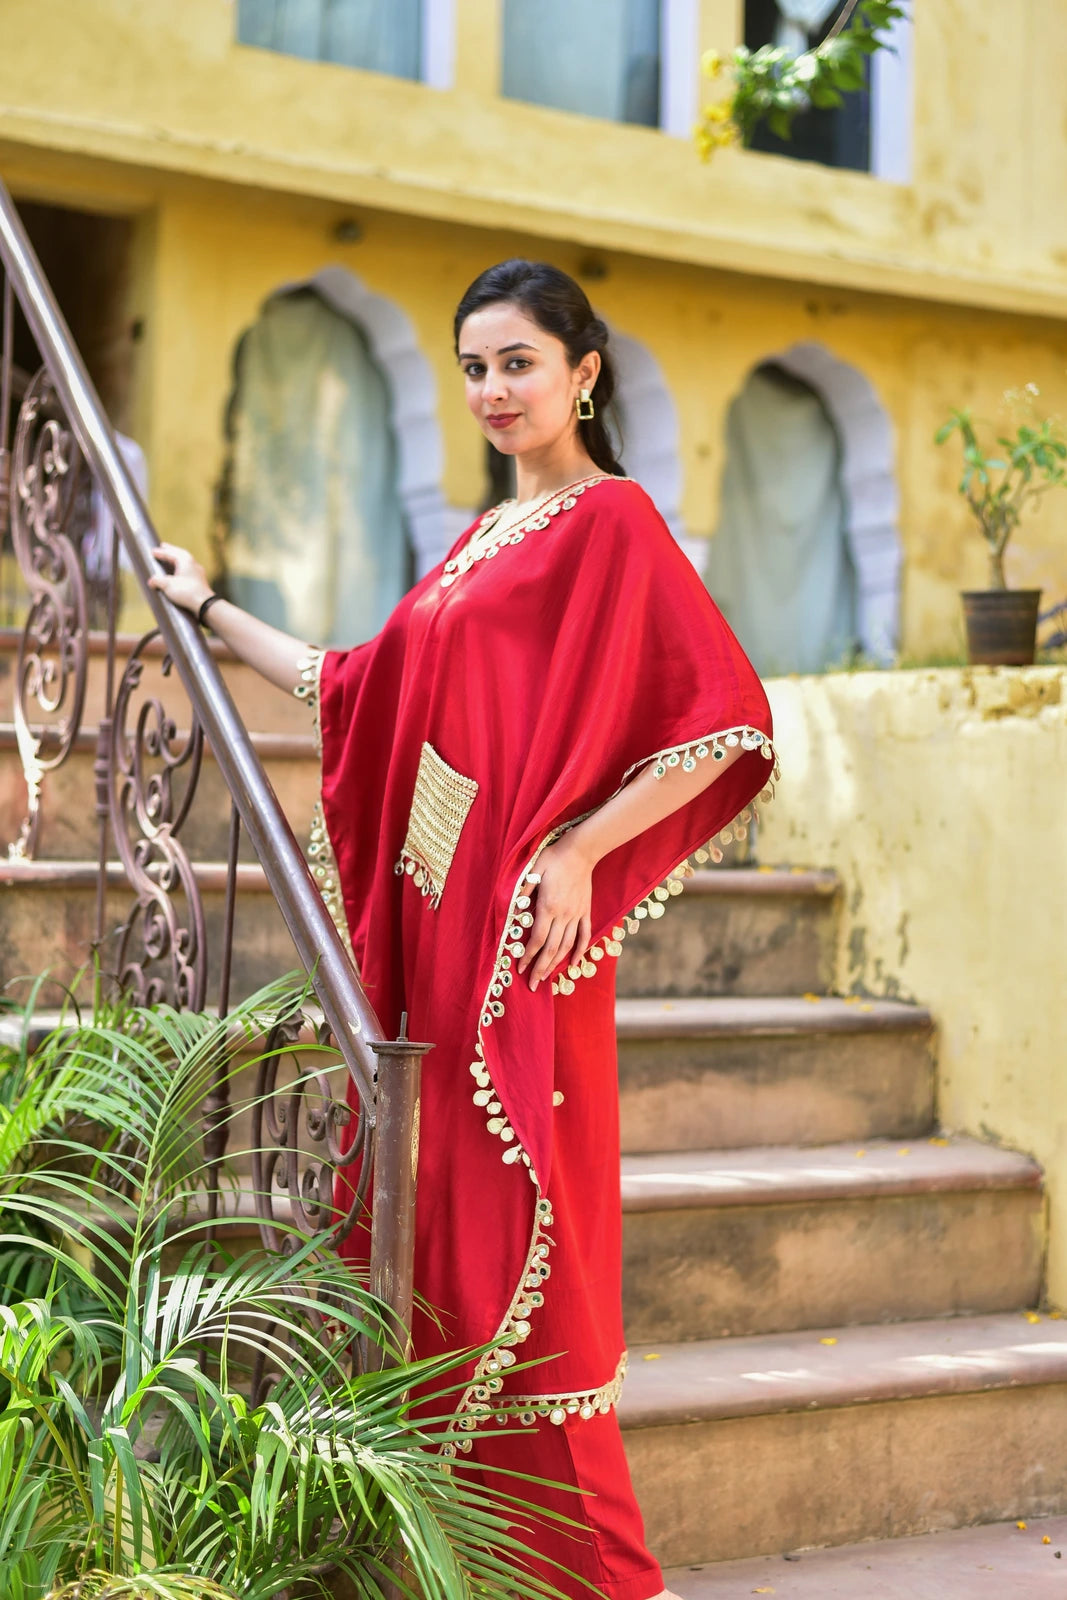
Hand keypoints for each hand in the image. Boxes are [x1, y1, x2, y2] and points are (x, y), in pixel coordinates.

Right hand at [148, 543, 213, 615]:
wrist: (204, 604)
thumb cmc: (187, 592)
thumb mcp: (167, 585)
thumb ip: (157, 580)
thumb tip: (151, 581)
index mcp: (185, 560)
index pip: (170, 553)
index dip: (161, 552)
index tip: (152, 551)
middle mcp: (193, 563)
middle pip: (180, 554)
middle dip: (171, 550)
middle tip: (163, 546)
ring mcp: (198, 572)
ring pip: (186, 561)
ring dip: (177, 559)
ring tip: (170, 559)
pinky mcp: (200, 581)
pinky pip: (189, 570)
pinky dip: (182, 568)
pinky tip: (179, 573)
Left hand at [517, 835, 594, 992]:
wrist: (581, 851)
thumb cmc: (553, 859)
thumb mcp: (532, 871)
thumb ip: (522, 892)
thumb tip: (513, 913)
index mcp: (548, 907)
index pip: (537, 939)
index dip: (528, 956)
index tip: (520, 969)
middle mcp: (563, 915)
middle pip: (552, 949)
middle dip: (540, 968)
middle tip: (532, 985)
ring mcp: (576, 914)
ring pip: (567, 946)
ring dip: (556, 964)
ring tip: (547, 978)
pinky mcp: (585, 911)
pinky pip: (584, 935)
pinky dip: (579, 951)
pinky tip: (574, 963)